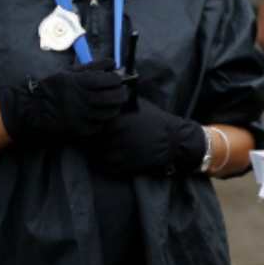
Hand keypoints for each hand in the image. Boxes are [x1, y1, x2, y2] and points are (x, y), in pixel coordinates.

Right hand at [0, 59, 128, 143]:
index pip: (108, 80)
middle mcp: (80, 99)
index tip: (117, 79)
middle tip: (122, 92)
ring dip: (115, 107)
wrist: (31, 108)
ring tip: (114, 103)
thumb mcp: (69, 72)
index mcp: (78, 82)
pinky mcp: (78, 130)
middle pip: (112, 98)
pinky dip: (103, 120)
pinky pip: (99, 126)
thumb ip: (92, 67)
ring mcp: (80, 116)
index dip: (117, 79)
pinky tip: (100, 114)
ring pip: (108, 113)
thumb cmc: (52, 86)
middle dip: (121, 94)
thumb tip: (113, 63)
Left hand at [84, 98, 207, 176]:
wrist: (173, 139)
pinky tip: (105, 157)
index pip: (94, 125)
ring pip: (98, 155)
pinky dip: (104, 163)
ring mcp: (122, 153)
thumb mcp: (138, 105)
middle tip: (90, 138)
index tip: (92, 124)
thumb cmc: (155, 120)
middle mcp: (118, 137)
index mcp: (118, 121)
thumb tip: (106, 97)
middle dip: (91, 140)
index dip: (92, 125)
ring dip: (95, 153)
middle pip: (93, 141)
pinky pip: (108, 167)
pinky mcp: (127, 165)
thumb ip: (120, 103)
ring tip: (96, 148)